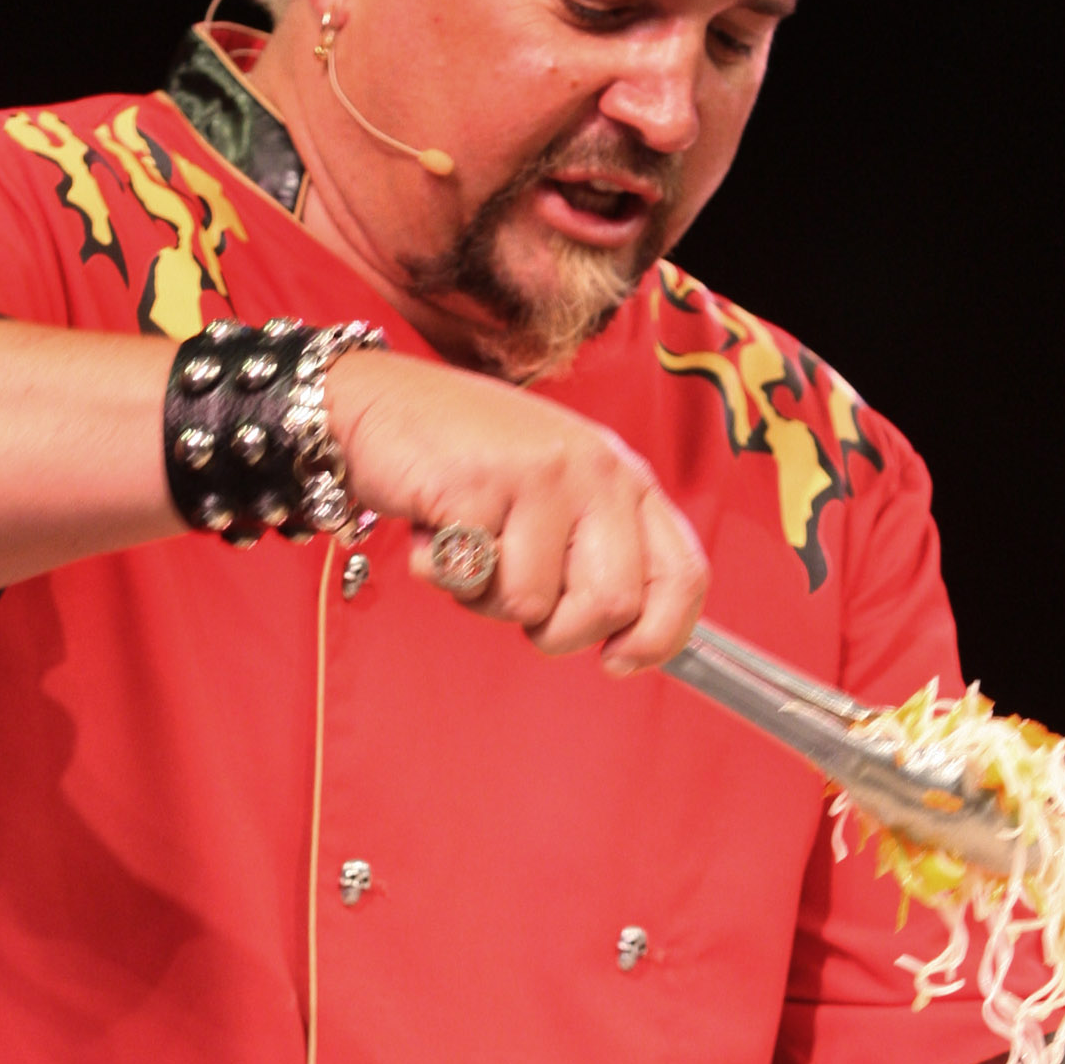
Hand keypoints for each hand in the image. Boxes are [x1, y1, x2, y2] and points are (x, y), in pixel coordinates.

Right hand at [326, 344, 706, 669]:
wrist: (382, 402)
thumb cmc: (472, 462)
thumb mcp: (558, 497)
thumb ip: (598, 553)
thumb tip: (630, 643)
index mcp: (625, 478)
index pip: (682, 574)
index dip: (659, 636)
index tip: (618, 661)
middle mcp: (595, 470)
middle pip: (613, 604)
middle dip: (559, 631)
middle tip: (517, 598)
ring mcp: (540, 474)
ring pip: (532, 604)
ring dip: (485, 597)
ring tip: (467, 543)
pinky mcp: (480, 484)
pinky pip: (471, 580)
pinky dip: (442, 574)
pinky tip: (435, 527)